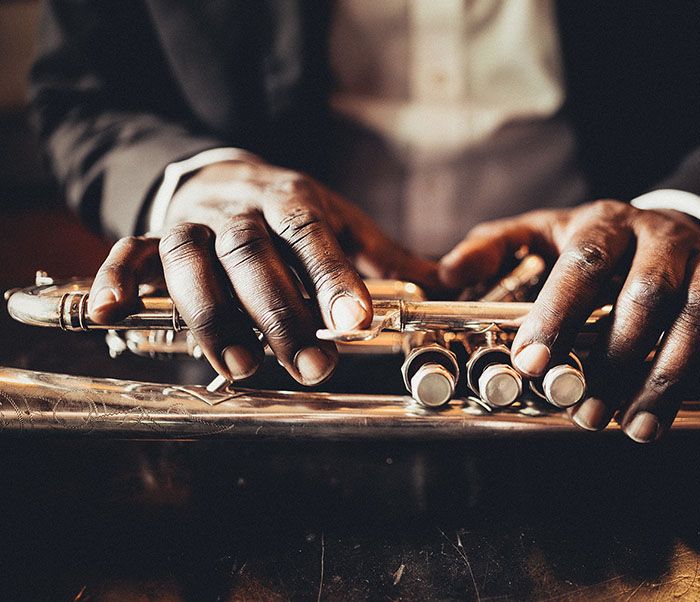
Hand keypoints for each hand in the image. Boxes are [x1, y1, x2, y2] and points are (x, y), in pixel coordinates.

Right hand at [87, 158, 437, 384]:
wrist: (227, 174)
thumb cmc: (293, 211)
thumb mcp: (344, 223)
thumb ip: (387, 259)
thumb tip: (447, 285)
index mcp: (292, 198)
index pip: (312, 234)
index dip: (331, 277)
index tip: (355, 321)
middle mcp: (238, 206)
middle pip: (251, 255)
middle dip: (279, 313)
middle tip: (311, 367)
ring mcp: (191, 221)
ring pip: (189, 262)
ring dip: (210, 316)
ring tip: (241, 366)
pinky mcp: (152, 235)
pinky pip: (125, 253)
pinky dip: (115, 280)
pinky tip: (111, 313)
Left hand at [439, 200, 699, 441]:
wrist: (665, 224)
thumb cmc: (596, 243)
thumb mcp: (540, 234)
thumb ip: (494, 249)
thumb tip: (448, 273)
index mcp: (604, 223)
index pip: (581, 265)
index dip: (557, 316)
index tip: (532, 366)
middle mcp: (662, 234)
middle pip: (645, 297)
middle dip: (615, 364)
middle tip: (587, 413)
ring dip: (672, 376)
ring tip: (638, 428)